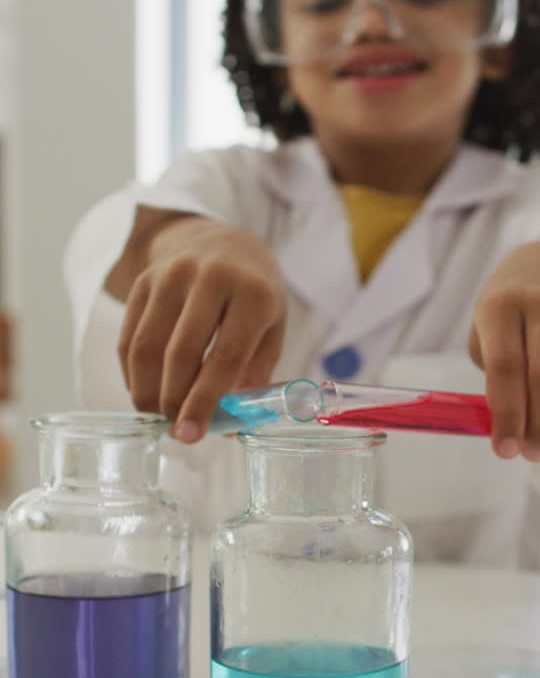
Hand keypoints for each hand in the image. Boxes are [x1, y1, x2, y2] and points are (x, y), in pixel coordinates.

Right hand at [116, 214, 286, 440]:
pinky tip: (144, 392)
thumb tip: (228, 427)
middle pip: (181, 353)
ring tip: (158, 417)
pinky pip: (129, 337)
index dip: (205, 401)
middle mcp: (211, 277)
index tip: (192, 435)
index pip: (225, 357)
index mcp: (254, 293)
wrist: (225, 242)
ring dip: (147, 392)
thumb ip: (254, 375)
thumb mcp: (272, 328)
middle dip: (173, 402)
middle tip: (175, 431)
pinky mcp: (144, 280)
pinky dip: (132, 373)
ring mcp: (173, 275)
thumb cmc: (254, 295)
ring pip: (147, 347)